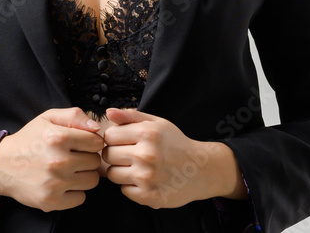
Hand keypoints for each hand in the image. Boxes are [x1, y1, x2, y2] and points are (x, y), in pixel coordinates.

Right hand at [0, 107, 103, 211]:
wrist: (2, 165)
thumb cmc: (29, 139)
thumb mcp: (48, 118)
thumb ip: (75, 116)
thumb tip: (97, 128)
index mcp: (58, 137)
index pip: (96, 142)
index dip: (90, 142)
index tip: (80, 144)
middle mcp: (58, 161)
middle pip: (95, 162)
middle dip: (87, 158)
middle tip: (72, 157)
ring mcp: (55, 183)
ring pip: (92, 181)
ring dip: (83, 176)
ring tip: (68, 170)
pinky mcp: (51, 201)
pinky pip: (81, 198)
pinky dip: (74, 192)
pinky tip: (62, 184)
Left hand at [101, 107, 226, 207]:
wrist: (202, 170)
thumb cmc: (176, 144)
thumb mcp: (157, 123)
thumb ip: (131, 116)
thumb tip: (108, 112)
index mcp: (147, 133)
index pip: (109, 135)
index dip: (114, 138)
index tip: (124, 141)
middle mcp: (146, 155)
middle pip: (108, 155)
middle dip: (116, 154)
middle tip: (130, 155)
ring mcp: (148, 177)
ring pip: (112, 174)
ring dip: (121, 171)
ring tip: (137, 168)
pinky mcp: (150, 196)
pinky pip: (124, 190)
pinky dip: (131, 186)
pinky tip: (145, 180)